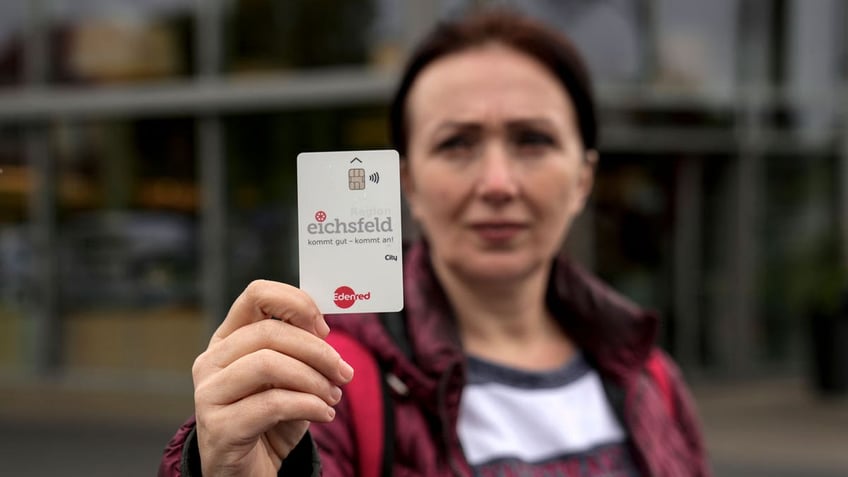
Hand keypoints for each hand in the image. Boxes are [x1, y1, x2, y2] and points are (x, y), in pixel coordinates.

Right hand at [192, 280, 353, 475]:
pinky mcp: (218, 427)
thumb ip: (300, 350)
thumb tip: (323, 330)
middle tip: (343, 372)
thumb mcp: (291, 377)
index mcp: (228, 339)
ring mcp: (208, 393)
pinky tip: (324, 413)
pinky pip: (272, 404)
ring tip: (333, 396)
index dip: (296, 303)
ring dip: (313, 379)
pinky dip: (309, 406)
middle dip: (317, 350)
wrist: (250, 470)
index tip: (324, 328)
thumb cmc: (272, 419)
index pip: (257, 295)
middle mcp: (211, 361)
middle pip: (269, 331)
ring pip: (268, 364)